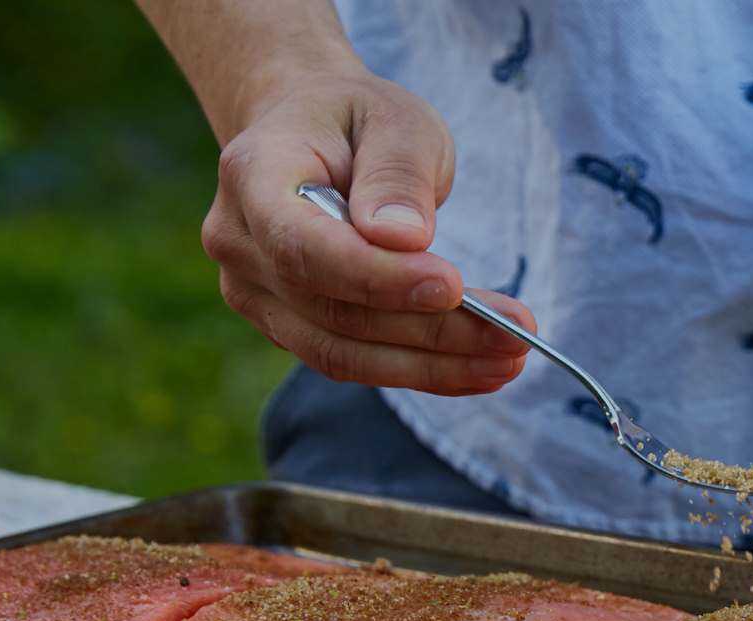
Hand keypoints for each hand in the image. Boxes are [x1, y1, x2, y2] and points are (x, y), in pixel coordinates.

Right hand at [202, 68, 534, 395]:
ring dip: (432, 366)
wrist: (311, 135)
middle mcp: (238, 241)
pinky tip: (479, 367)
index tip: (454, 286)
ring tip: (508, 361)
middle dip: (431, 329)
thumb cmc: (358, 120)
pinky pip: (352, 360)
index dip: (377, 276)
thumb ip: (397, 173)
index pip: (304, 245)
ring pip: (343, 351)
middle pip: (334, 309)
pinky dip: (419, 369)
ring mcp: (253, 291)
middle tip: (514, 335)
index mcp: (253, 174)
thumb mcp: (394, 118)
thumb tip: (405, 240)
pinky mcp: (286, 326)